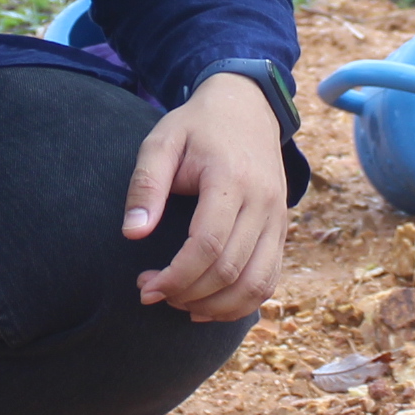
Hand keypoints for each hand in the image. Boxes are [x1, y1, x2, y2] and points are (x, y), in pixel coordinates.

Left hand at [125, 73, 291, 322]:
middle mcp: (263, 202)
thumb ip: (145, 186)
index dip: (177, 276)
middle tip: (152, 292)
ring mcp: (278, 219)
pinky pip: (269, 280)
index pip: (208, 245)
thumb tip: (132, 234)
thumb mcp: (161, 142)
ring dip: (215, 307)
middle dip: (187, 293)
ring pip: (256, 284)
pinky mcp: (282, 231)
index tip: (146, 288)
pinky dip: (241, 304)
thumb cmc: (197, 126)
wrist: (247, 108)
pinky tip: (207, 307)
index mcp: (231, 180)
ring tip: (178, 304)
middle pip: (231, 270)